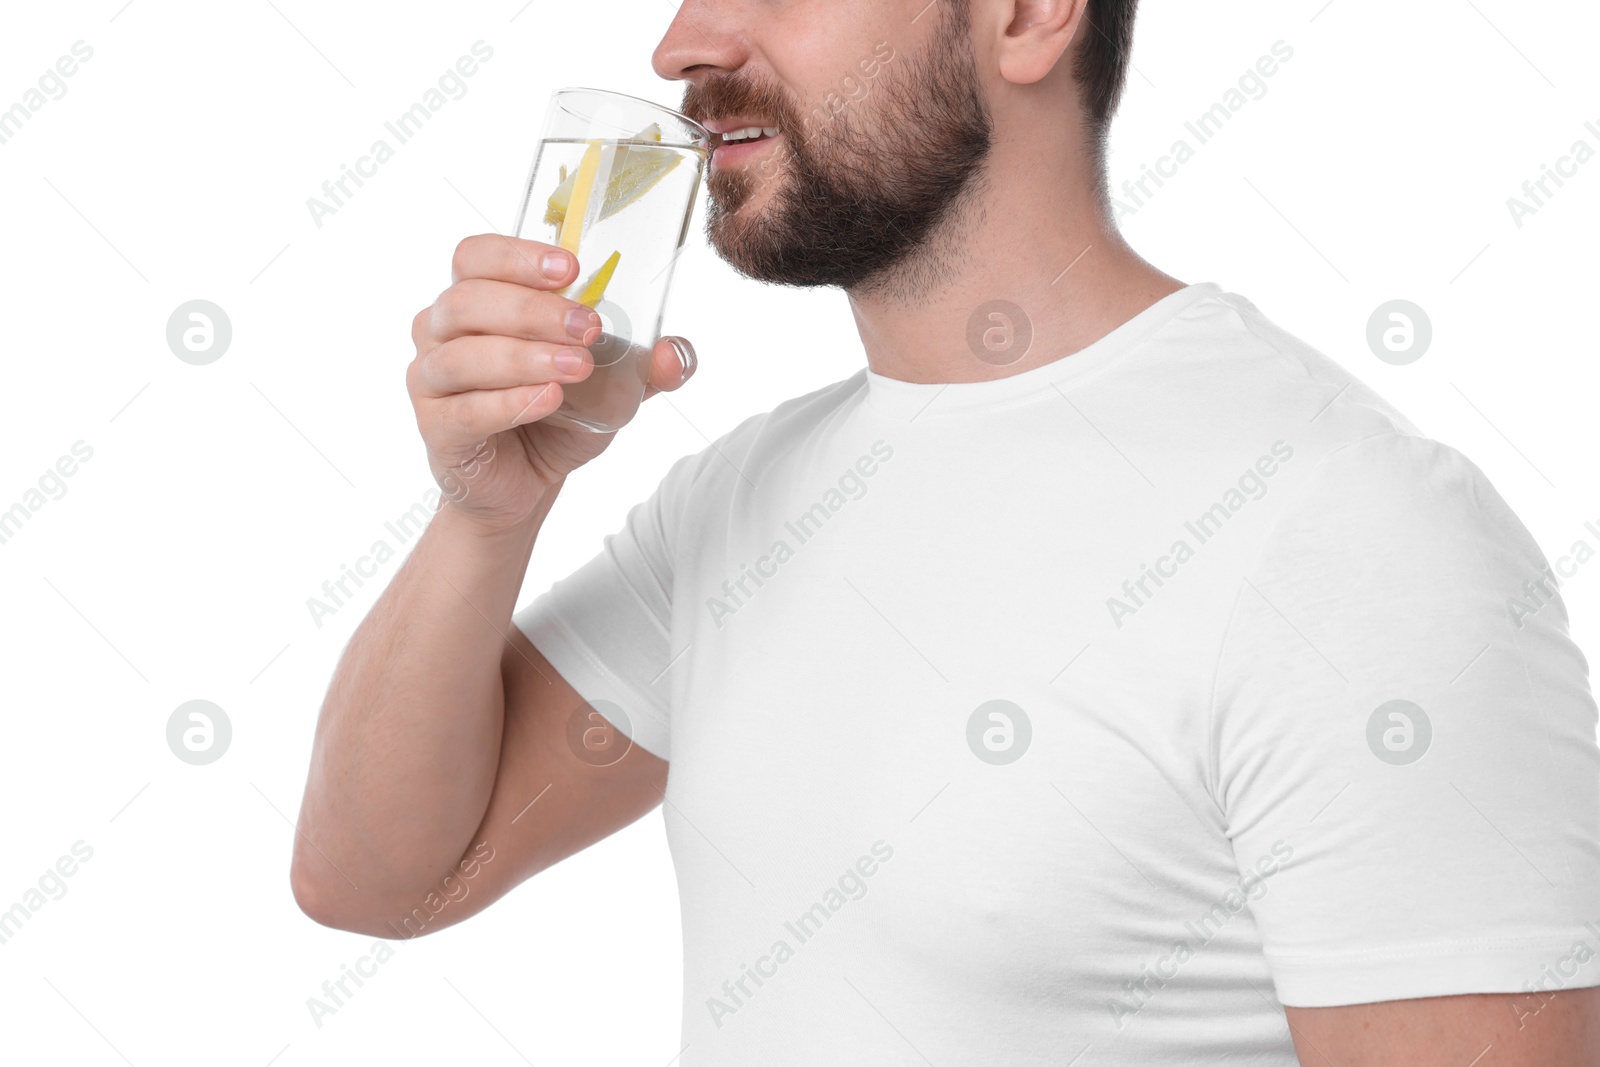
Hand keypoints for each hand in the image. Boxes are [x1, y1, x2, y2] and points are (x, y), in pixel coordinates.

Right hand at [407, 233, 697, 531]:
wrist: (523, 484)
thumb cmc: (555, 416)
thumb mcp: (611, 386)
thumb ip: (645, 368)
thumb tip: (676, 354)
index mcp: (477, 299)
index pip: (476, 256)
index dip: (518, 256)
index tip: (572, 268)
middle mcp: (441, 331)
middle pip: (468, 300)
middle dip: (534, 309)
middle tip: (589, 327)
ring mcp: (431, 379)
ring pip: (462, 354)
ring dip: (524, 356)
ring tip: (577, 367)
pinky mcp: (436, 428)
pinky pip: (463, 410)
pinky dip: (508, 403)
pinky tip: (547, 400)